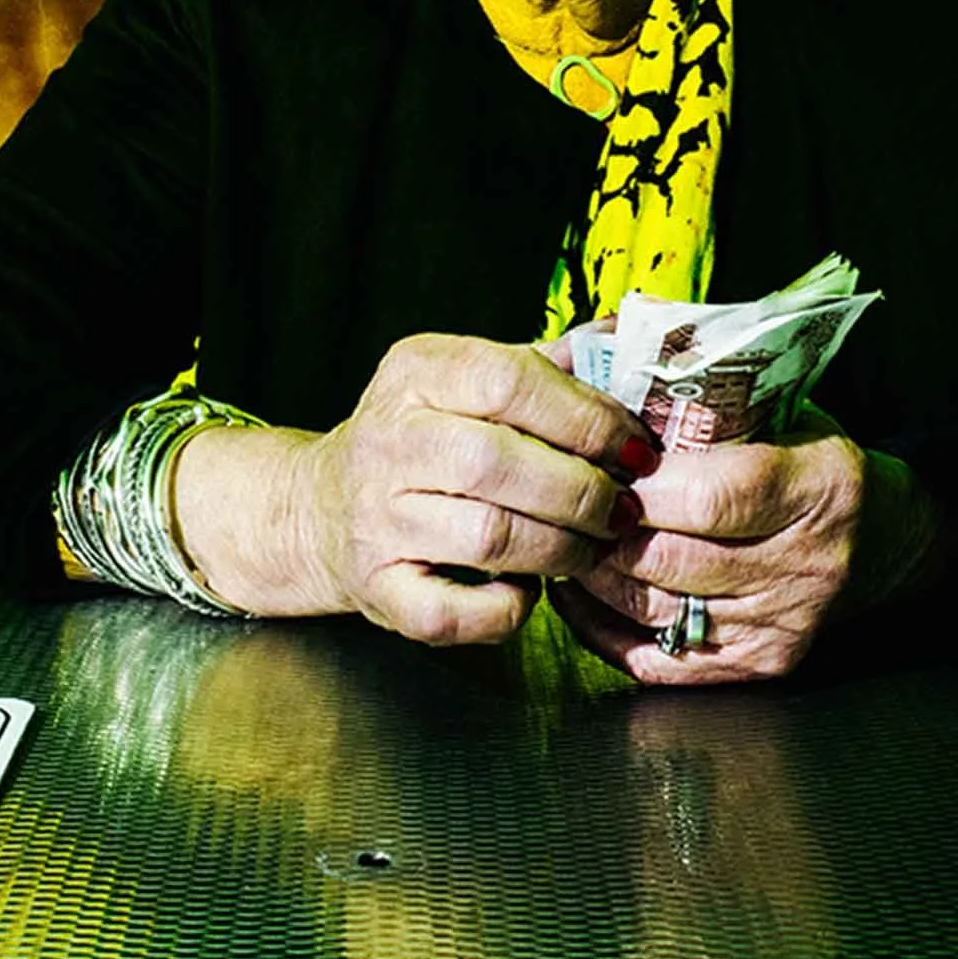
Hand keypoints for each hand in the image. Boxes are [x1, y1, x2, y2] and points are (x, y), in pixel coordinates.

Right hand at [177, 334, 654, 644]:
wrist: (322, 508)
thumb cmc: (425, 441)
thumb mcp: (467, 380)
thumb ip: (545, 367)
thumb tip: (636, 345)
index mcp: (416, 373)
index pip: (507, 380)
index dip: (585, 416)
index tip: (634, 446)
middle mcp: (387, 441)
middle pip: (496, 463)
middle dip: (580, 491)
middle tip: (620, 508)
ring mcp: (375, 519)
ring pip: (486, 538)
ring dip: (561, 549)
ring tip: (589, 546)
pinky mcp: (377, 589)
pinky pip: (455, 612)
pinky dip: (506, 609)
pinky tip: (527, 589)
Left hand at [550, 407, 940, 684]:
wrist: (883, 537)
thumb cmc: (810, 457)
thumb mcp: (781, 408)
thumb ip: (703, 396)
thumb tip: (596, 359)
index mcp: (820, 486)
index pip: (715, 496)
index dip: (642, 485)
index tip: (598, 462)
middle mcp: (808, 563)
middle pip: (672, 558)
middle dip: (601, 528)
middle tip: (560, 499)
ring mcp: (785, 623)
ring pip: (656, 608)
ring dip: (593, 573)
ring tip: (562, 534)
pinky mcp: (762, 664)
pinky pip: (659, 659)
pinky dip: (603, 627)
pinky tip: (578, 592)